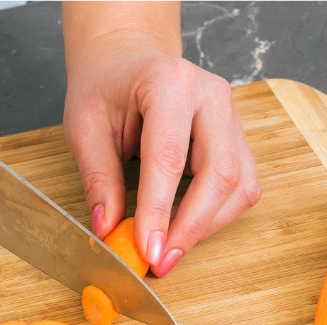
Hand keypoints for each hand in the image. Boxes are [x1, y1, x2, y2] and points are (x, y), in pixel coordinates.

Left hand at [63, 33, 260, 276]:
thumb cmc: (105, 88)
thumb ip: (98, 179)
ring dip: (207, 226)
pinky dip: (217, 215)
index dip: (160, 211)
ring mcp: (231, 116)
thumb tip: (108, 229)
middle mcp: (211, 96)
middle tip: (162, 261)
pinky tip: (186, 227)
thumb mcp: (85, 127)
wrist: (127, 60)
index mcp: (169, 83)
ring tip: (169, 248)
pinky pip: (242, 186)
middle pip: (220, 174)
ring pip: (239, 185)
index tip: (147, 251)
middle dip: (191, 227)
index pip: (169, 158)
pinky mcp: (237, 138)